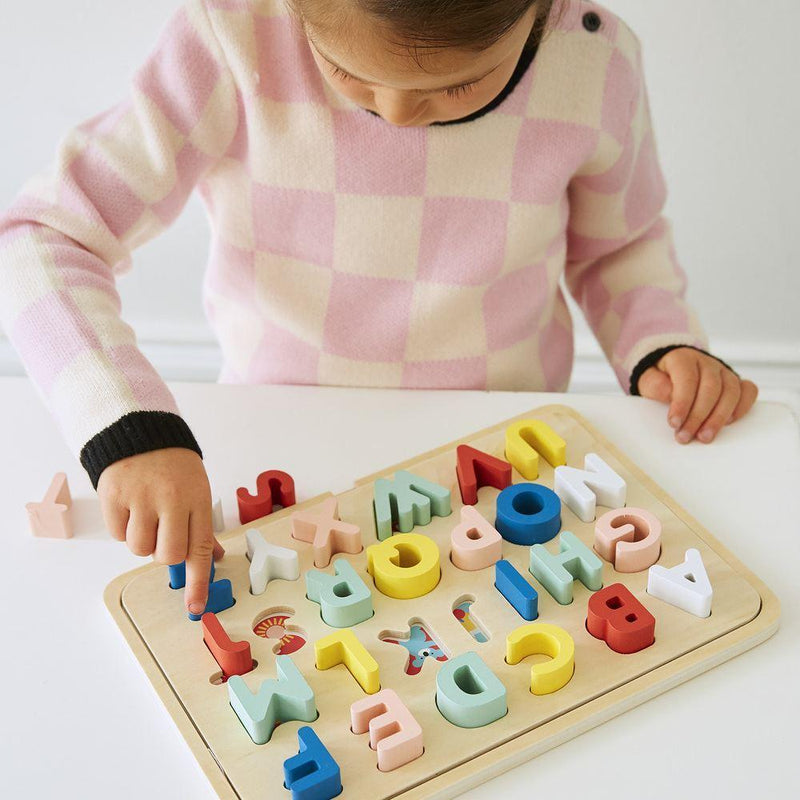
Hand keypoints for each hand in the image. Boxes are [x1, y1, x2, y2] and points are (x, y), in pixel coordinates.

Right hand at [97, 448, 223, 615]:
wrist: (142, 433)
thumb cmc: (175, 467)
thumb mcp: (198, 490)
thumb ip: (202, 526)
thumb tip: (215, 558)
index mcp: (197, 499)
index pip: (200, 548)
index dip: (198, 581)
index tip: (195, 607)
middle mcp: (170, 500)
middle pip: (168, 555)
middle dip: (166, 553)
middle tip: (165, 531)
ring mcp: (140, 498)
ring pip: (140, 549)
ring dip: (143, 540)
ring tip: (147, 514)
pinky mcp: (114, 497)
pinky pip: (117, 535)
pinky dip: (123, 527)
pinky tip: (130, 506)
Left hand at [637, 348, 757, 443]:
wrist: (673, 370)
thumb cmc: (660, 378)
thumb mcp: (648, 379)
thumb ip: (655, 385)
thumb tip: (670, 394)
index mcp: (683, 358)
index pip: (687, 379)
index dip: (682, 403)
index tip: (673, 424)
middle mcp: (707, 362)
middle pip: (710, 388)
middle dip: (698, 416)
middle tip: (685, 436)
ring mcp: (724, 372)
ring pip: (731, 391)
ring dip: (719, 417)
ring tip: (705, 437)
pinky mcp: (736, 382)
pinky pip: (748, 391)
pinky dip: (742, 407)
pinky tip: (728, 423)